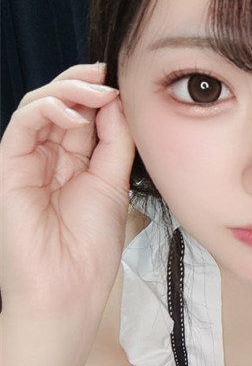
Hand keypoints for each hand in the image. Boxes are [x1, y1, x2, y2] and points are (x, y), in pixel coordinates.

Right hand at [0, 63, 134, 318]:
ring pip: (41, 106)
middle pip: (62, 105)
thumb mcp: (113, 184)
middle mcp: (49, 158)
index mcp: (75, 164)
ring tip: (97, 92)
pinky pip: (22, 124)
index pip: (84, 116)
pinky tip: (73, 112)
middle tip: (109, 76)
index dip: (102, 95)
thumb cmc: (90, 247)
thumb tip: (117, 101)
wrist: (68, 288)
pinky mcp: (9, 167)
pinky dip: (47, 109)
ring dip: (69, 91)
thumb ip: (114, 142)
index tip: (126, 83)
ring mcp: (27, 161)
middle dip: (85, 84)